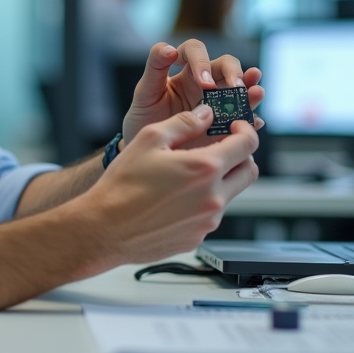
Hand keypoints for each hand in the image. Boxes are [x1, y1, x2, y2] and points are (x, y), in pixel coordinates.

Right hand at [82, 106, 258, 266]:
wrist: (104, 230)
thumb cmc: (122, 186)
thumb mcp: (149, 139)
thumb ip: (184, 123)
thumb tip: (205, 114)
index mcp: (204, 169)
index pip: (248, 144)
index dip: (246, 130)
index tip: (235, 127)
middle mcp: (213, 198)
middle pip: (249, 171)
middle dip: (241, 155)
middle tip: (222, 148)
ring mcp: (207, 221)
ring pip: (230, 194)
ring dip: (219, 180)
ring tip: (186, 175)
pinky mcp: (197, 238)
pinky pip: (210, 215)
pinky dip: (202, 202)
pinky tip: (174, 198)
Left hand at [121, 40, 263, 144]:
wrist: (148, 154)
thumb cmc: (145, 118)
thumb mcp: (145, 93)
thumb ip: (155, 69)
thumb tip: (168, 48)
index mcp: (184, 71)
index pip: (196, 51)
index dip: (201, 60)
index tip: (203, 82)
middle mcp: (204, 84)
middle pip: (226, 65)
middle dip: (234, 73)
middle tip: (236, 87)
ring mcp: (217, 105)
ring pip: (241, 90)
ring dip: (251, 90)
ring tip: (257, 92)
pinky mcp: (225, 126)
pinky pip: (243, 119)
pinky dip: (250, 120)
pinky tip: (253, 122)